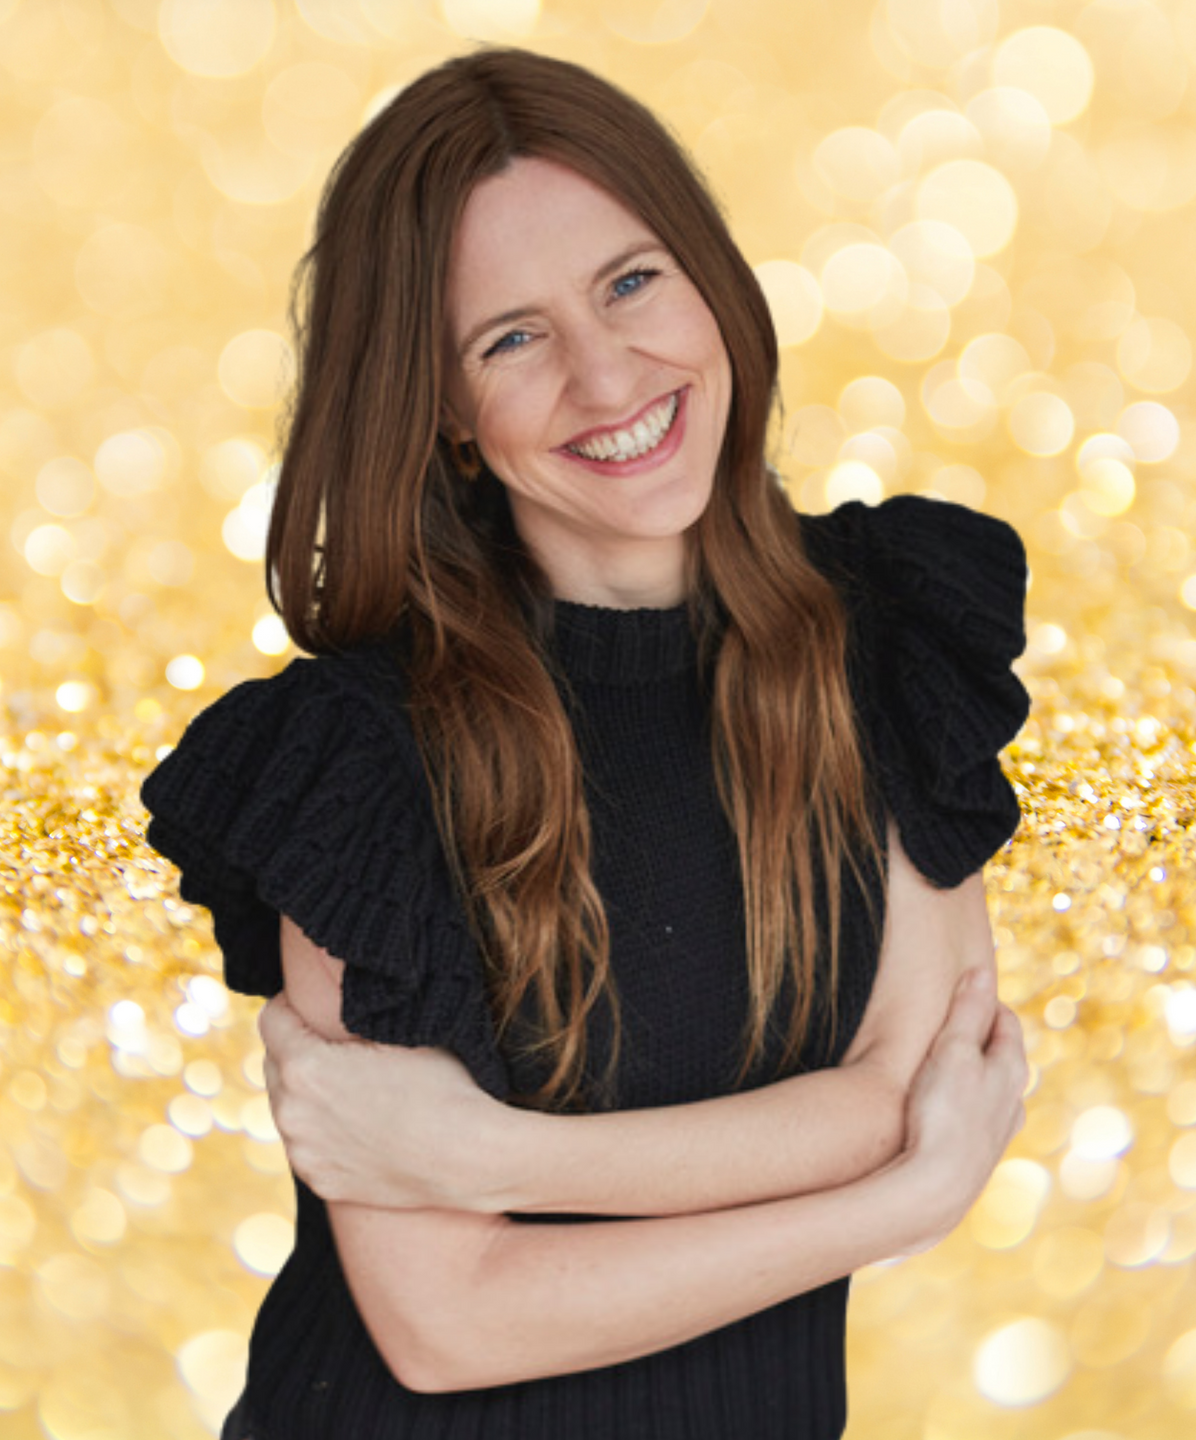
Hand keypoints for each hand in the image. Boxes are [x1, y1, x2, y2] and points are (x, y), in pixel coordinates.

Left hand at [258, 993, 508, 1210]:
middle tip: (338, 1046)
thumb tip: (334, 994)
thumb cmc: (440, 1085)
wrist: (468, 1156)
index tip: (316, 1006)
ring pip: (288, 1106)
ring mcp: (303, 1152)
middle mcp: (292, 1112)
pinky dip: (322, 1131)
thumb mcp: (396, 1032)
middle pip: (274, 1062)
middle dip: (298, 1048)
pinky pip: (307, 1144)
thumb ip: (351, 1014)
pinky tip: (359, 1125)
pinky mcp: (320, 1179)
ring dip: (307, 1092)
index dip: (293, 1004)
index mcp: (305, 1067)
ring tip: (351, 1087)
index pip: (272, 1019)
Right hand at [895, 965, 1027, 1250]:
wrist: (937, 1188)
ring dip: (972, 1071)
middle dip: (979, 1035)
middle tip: (950, 1019)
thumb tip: (980, 970)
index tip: (962, 989)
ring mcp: (997, 1130)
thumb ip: (967, 1010)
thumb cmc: (943, 1112)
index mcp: (1011, 1069)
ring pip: (990, 1089)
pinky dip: (962, 1102)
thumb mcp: (952, 1050)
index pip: (1005, 1022)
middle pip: (1001, 1055)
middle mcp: (1012, 1100)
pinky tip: (943, 1110)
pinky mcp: (978, 1154)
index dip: (984, 1001)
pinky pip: (974, 1116)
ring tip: (944, 1063)